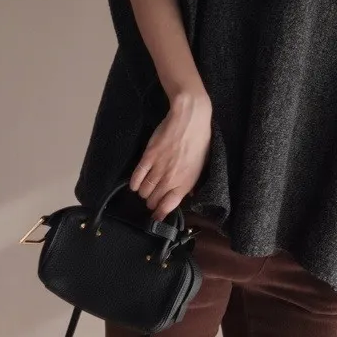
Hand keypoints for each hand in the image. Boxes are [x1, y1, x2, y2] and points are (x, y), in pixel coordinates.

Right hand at [130, 91, 212, 220]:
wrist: (189, 120)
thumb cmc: (199, 142)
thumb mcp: (201, 166)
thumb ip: (193, 183)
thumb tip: (189, 195)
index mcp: (185, 183)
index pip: (168, 206)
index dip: (160, 214)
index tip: (157, 217)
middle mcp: (170, 179)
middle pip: (153, 200)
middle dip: (151, 203)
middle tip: (151, 200)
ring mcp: (158, 168)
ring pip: (144, 190)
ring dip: (143, 193)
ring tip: (144, 191)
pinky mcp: (148, 157)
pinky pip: (137, 176)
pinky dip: (134, 183)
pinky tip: (134, 185)